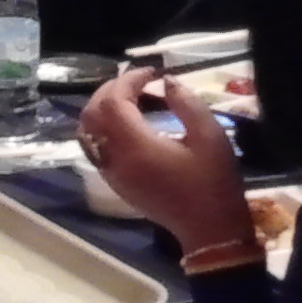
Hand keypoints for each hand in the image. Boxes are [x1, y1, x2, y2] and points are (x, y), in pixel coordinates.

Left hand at [75, 72, 248, 256]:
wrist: (209, 230)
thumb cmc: (214, 182)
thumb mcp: (211, 136)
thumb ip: (186, 103)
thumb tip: (167, 81)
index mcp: (136, 146)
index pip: (113, 102)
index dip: (128, 80)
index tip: (151, 72)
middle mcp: (115, 159)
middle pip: (93, 113)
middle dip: (110, 89)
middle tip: (137, 80)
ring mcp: (111, 173)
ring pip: (87, 131)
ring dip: (101, 108)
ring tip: (128, 98)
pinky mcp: (115, 182)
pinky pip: (94, 148)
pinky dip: (101, 127)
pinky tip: (126, 123)